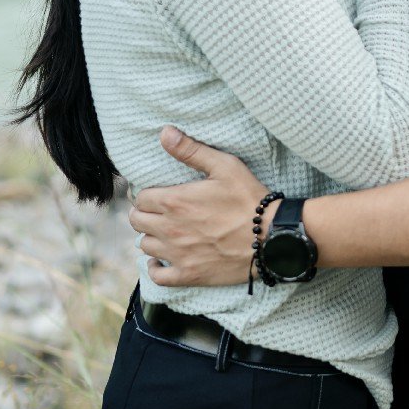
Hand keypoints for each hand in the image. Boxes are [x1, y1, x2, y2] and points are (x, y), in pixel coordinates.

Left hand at [129, 128, 270, 286]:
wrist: (270, 237)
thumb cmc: (248, 199)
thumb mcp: (224, 166)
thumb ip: (191, 150)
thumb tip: (165, 132)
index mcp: (174, 201)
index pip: (141, 198)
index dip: (148, 195)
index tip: (158, 195)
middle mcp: (170, 229)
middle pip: (137, 221)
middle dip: (145, 214)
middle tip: (159, 212)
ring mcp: (178, 254)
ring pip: (145, 245)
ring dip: (151, 237)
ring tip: (164, 232)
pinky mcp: (189, 274)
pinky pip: (158, 276)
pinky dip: (155, 268)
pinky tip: (161, 260)